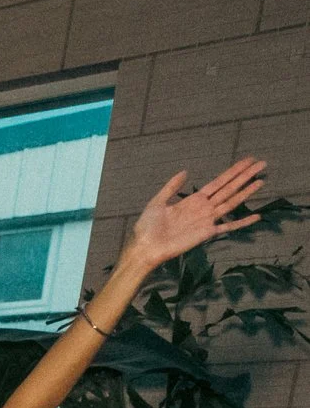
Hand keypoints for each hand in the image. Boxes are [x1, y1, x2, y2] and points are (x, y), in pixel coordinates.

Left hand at [123, 158, 264, 272]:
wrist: (145, 247)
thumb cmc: (148, 227)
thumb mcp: (157, 202)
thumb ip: (171, 187)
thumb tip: (185, 171)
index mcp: (194, 199)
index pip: (219, 182)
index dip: (233, 171)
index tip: (247, 161)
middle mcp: (204, 208)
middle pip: (229, 188)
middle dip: (245, 176)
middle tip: (262, 164)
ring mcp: (207, 220)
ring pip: (232, 202)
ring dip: (246, 192)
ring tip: (261, 180)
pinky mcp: (207, 233)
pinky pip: (228, 227)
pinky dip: (242, 222)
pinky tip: (256, 216)